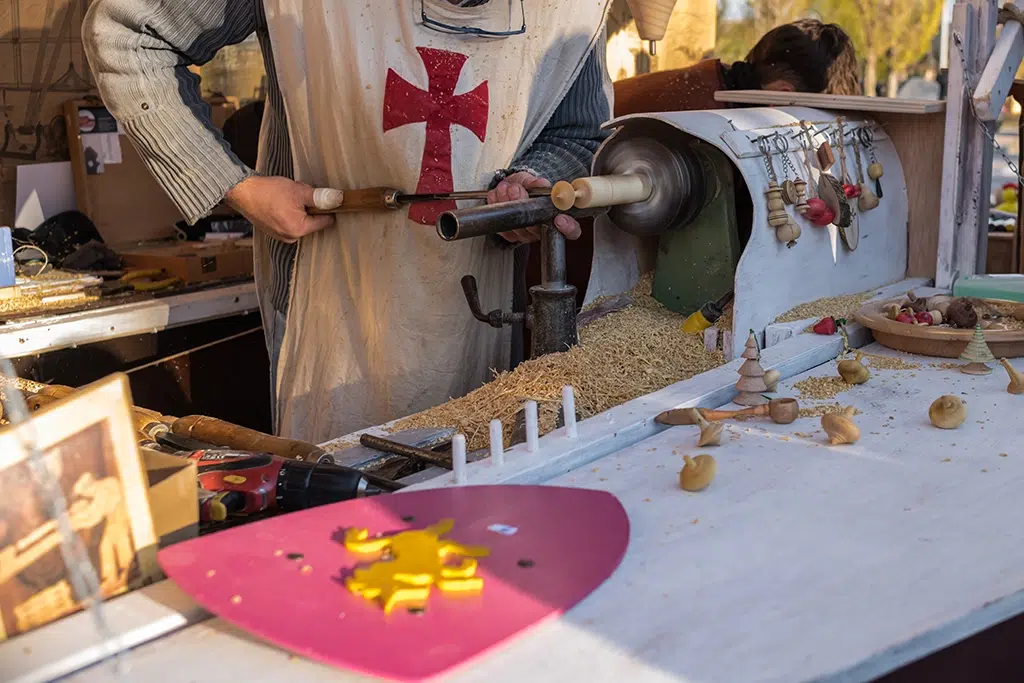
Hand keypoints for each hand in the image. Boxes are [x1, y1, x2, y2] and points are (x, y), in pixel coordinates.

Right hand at [225, 176, 343, 242]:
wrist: (241, 191)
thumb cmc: (268, 191)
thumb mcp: (299, 191)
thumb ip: (321, 198)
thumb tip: (339, 199)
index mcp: (298, 230)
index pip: (325, 221)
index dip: (325, 207)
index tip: (319, 197)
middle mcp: (290, 237)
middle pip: (312, 220)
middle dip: (309, 206)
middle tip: (297, 194)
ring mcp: (280, 236)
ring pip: (301, 219)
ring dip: (298, 207)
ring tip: (286, 197)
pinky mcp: (273, 231)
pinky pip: (289, 220)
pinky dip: (289, 210)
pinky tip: (280, 201)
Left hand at [489, 171, 581, 243]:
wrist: (512, 187)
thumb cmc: (528, 187)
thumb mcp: (533, 181)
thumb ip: (537, 184)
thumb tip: (542, 185)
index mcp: (557, 218)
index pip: (571, 231)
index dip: (568, 227)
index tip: (560, 219)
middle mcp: (543, 230)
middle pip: (536, 227)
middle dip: (523, 204)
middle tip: (516, 188)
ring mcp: (526, 235)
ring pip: (516, 226)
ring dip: (507, 203)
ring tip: (505, 187)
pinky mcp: (510, 235)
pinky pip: (502, 227)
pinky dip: (497, 207)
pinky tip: (498, 196)